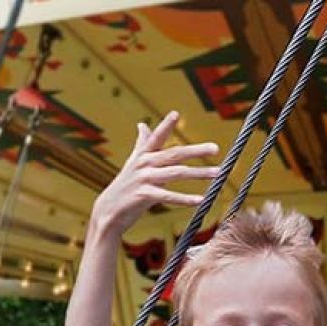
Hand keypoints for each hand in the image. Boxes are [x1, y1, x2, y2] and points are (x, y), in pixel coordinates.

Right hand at [88, 111, 218, 237]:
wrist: (108, 211)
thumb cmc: (125, 186)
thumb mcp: (133, 163)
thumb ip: (142, 144)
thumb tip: (142, 124)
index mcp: (143, 155)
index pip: (156, 137)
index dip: (165, 125)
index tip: (175, 113)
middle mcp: (143, 164)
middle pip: (174, 154)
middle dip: (196, 150)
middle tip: (215, 148)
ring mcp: (143, 179)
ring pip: (176, 174)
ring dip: (199, 173)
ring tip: (218, 173)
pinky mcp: (143, 196)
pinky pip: (168, 196)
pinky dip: (185, 199)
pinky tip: (200, 200)